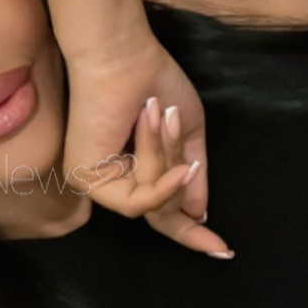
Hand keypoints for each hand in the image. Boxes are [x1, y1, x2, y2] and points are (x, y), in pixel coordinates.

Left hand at [62, 35, 234, 254]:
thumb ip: (193, 175)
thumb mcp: (186, 134)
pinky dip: (163, 181)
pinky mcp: (87, 178)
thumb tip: (200, 213)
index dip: (188, 230)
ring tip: (162, 118)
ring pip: (153, 202)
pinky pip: (138, 200)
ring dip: (171, 163)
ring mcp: (95, 181)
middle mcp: (110, 178)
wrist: (122, 58)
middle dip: (185, 216)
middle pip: (160, 212)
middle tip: (217, 237)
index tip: (221, 249)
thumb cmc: (153, 84)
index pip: (160, 208)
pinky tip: (178, 162)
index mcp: (131, 167)